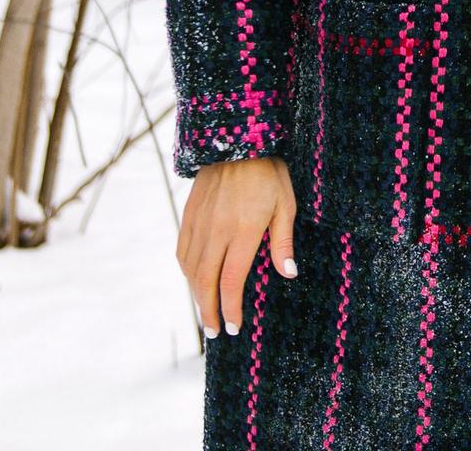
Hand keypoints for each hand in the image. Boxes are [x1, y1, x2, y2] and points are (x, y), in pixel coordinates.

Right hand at [176, 156, 295, 336]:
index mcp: (242, 230)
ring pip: (190, 269)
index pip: (231, 280)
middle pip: (206, 281)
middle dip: (208, 311)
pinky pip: (182, 250)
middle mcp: (216, 230)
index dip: (230, 308)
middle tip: (213, 333)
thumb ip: (283, 241)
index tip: (233, 327)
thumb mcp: (286, 204)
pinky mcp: (189, 214)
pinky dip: (186, 271)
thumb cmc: (269, 172)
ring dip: (195, 295)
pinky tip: (193, 280)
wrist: (237, 138)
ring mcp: (199, 222)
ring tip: (204, 313)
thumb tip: (288, 274)